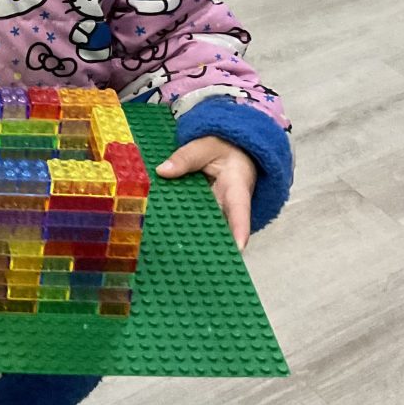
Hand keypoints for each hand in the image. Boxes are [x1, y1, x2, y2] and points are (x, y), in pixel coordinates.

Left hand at [156, 136, 256, 250]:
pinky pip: (197, 220)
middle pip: (223, 228)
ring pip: (208, 227)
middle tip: (194, 259)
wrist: (232, 148)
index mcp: (237, 187)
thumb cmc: (224, 146)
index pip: (240, 210)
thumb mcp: (205, 145)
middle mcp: (229, 205)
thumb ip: (185, 157)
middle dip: (212, 245)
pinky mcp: (206, 210)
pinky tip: (165, 236)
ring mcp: (218, 210)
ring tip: (176, 255)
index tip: (239, 248)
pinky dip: (184, 226)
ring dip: (194, 239)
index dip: (240, 229)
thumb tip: (162, 171)